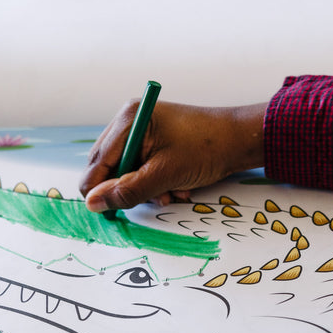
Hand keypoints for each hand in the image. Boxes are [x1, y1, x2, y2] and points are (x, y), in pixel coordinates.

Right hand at [79, 101, 266, 211]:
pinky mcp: (150, 141)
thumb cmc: (207, 149)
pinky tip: (174, 185)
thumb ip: (126, 192)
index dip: (102, 191)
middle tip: (155, 197)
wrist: (240, 139)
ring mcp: (139, 131)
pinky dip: (154, 183)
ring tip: (171, 191)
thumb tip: (92, 204)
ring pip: (124, 173)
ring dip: (145, 189)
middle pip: (107, 169)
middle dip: (129, 189)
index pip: (96, 164)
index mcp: (128, 120)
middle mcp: (128, 122)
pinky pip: (139, 169)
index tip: (115, 211)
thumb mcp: (164, 175)